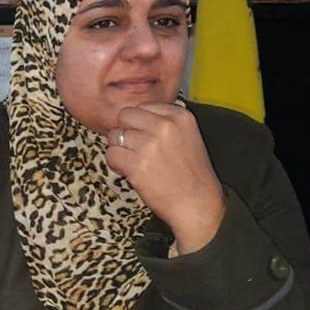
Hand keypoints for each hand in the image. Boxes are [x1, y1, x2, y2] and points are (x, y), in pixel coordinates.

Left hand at [105, 103, 225, 253]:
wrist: (197, 203)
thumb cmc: (191, 174)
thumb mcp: (188, 136)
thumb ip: (164, 121)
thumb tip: (132, 116)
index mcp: (180, 116)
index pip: (142, 106)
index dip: (139, 124)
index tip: (145, 137)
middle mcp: (165, 126)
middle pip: (125, 116)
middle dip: (126, 132)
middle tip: (135, 149)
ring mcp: (150, 145)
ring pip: (115, 135)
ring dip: (120, 149)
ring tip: (135, 162)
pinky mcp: (137, 164)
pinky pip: (111, 154)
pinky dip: (115, 164)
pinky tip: (130, 172)